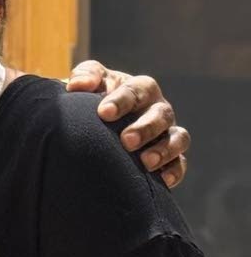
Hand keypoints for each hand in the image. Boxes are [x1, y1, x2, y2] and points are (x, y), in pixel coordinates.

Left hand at [67, 61, 189, 187]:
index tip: (103, 113)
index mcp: (140, 89)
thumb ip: (84, 76)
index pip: (136, 90)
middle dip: (145, 128)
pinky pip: (179, 164)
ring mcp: (167, 133)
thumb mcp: (87, 84)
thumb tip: (77, 84)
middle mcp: (157, 109)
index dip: (122, 101)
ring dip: (164, 150)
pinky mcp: (170, 156)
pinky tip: (162, 180)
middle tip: (127, 141)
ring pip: (177, 138)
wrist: (96, 123)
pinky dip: (174, 171)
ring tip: (146, 162)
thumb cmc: (92, 100)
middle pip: (161, 115)